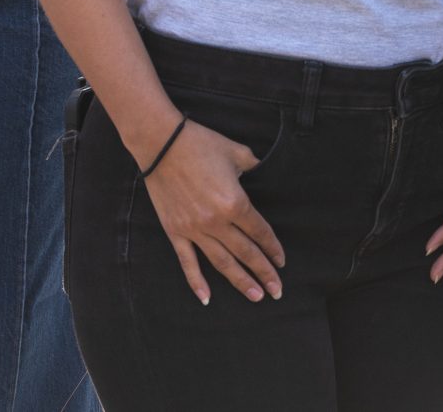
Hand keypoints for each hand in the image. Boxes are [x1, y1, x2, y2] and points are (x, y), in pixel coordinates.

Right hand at [144, 118, 284, 304]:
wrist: (161, 144)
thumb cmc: (201, 144)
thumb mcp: (237, 152)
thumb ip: (254, 166)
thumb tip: (262, 172)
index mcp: (235, 203)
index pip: (260, 232)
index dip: (273, 248)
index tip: (281, 262)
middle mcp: (216, 222)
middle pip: (246, 253)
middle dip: (264, 273)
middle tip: (277, 291)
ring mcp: (194, 229)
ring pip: (222, 263)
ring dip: (241, 281)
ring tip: (256, 296)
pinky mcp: (175, 232)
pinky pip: (188, 262)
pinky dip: (197, 282)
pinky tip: (207, 298)